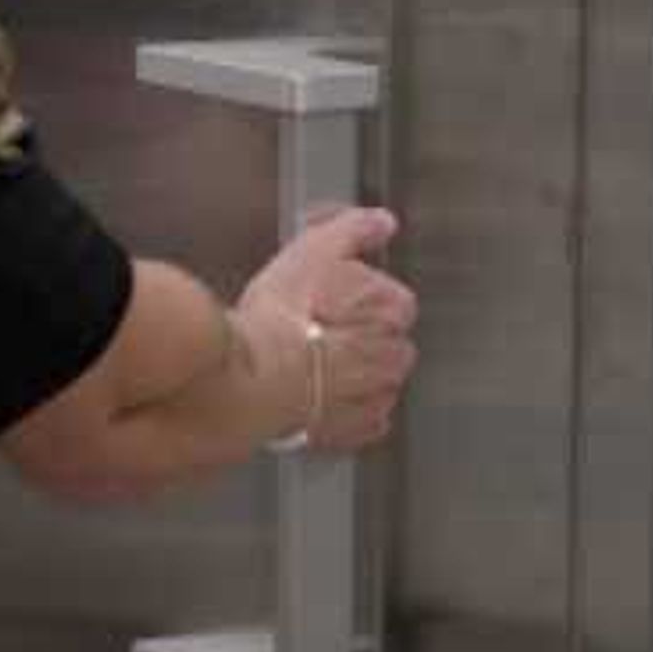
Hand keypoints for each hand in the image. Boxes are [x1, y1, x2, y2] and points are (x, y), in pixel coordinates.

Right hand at [235, 206, 416, 453]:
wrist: (256, 379)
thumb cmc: (281, 316)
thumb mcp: (313, 249)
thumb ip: (354, 229)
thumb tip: (381, 221)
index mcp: (393, 308)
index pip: (387, 295)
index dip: (352, 294)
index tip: (324, 295)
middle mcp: (395, 355)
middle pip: (384, 338)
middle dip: (356, 335)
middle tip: (312, 327)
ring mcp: (378, 395)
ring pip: (375, 378)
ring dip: (352, 370)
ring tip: (308, 362)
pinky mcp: (357, 430)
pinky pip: (361, 417)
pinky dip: (343, 407)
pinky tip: (314, 393)